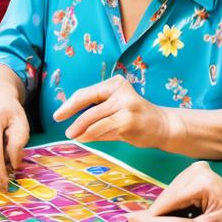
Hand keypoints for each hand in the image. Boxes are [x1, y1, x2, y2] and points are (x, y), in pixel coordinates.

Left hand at [53, 75, 174, 148]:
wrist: (163, 126)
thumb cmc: (136, 117)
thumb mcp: (116, 108)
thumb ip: (96, 112)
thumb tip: (73, 125)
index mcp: (116, 83)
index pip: (87, 92)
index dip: (70, 104)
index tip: (58, 114)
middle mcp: (120, 91)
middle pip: (87, 103)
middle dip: (71, 115)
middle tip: (62, 126)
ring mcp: (125, 105)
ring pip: (92, 119)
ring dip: (79, 129)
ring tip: (72, 135)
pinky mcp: (127, 121)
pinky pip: (101, 129)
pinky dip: (90, 135)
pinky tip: (84, 138)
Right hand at [142, 161, 221, 221]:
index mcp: (200, 182)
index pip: (168, 201)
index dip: (153, 219)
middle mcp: (196, 171)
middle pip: (167, 196)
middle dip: (158, 216)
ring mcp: (196, 171)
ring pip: (170, 195)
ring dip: (165, 212)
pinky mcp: (197, 175)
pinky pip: (179, 193)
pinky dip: (175, 207)